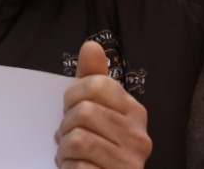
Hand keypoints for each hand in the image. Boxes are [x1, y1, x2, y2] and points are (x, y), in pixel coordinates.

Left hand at [54, 41, 151, 168]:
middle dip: (66, 125)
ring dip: (65, 149)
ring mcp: (130, 162)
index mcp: (134, 111)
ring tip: (73, 154)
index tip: (72, 108)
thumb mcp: (93, 108)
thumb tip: (92, 45)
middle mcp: (139, 137)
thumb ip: (92, 78)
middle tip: (70, 136)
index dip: (73, 95)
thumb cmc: (96, 145)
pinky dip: (69, 168)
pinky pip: (79, 167)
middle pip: (84, 112)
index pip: (96, 84)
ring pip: (78, 140)